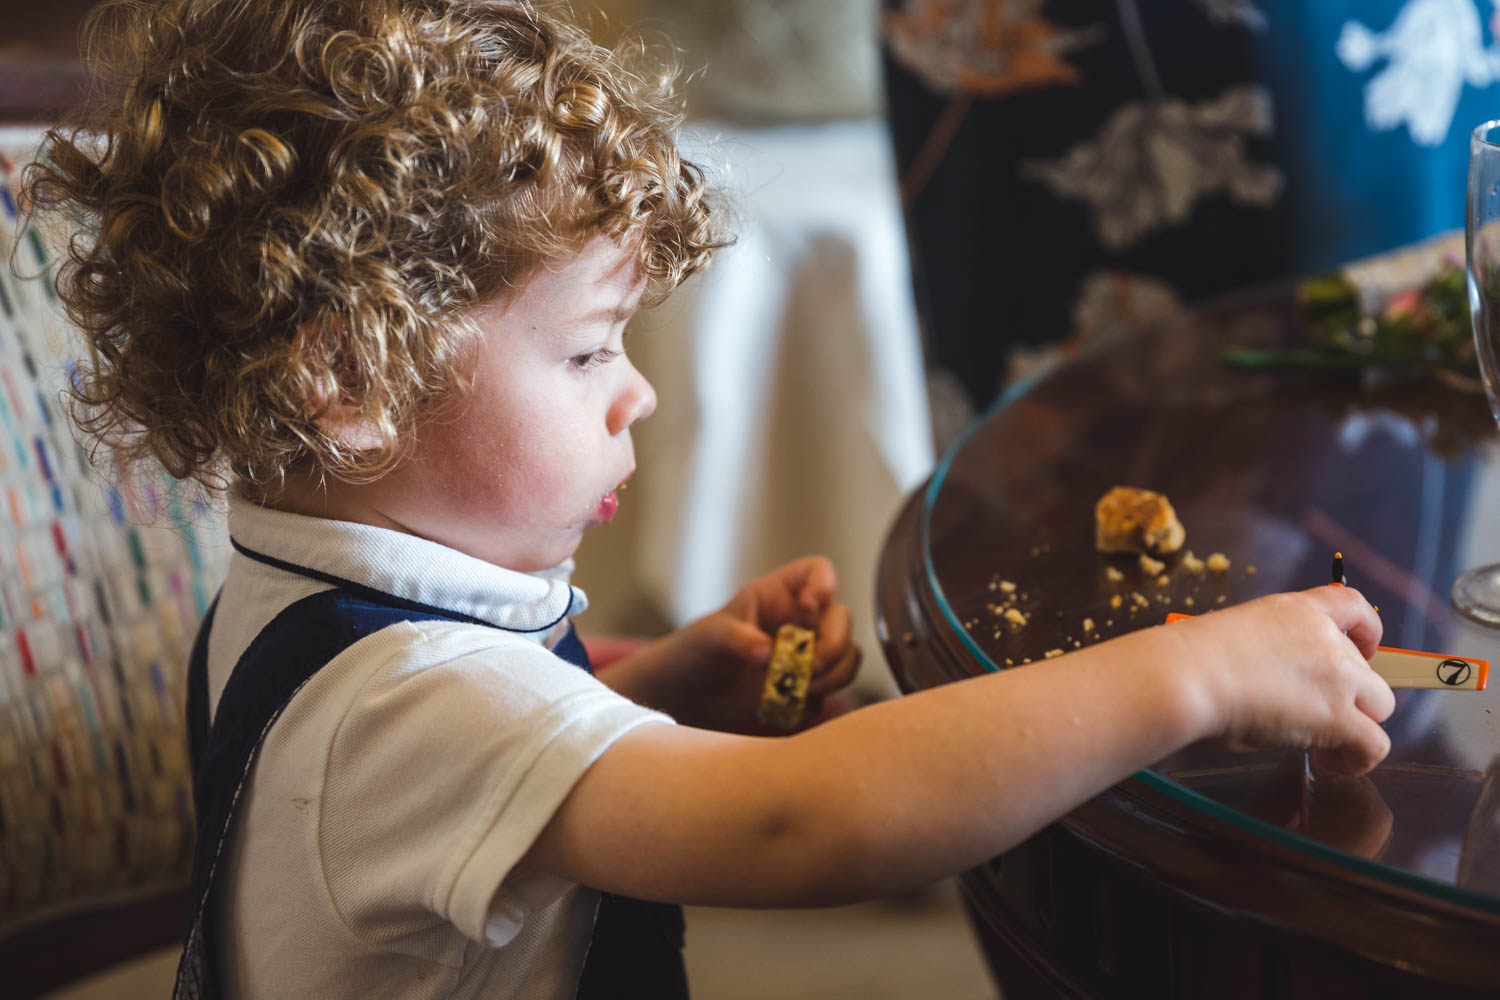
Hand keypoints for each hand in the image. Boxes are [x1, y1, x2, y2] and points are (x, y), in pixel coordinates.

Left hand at [664, 556, 860, 731]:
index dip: (823, 584)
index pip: (816, 572)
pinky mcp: (809, 685)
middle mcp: (801, 620)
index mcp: (779, 595)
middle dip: (833, 644)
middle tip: (810, 667)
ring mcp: (809, 653)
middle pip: (841, 619)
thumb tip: (766, 652)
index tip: (810, 606)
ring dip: (836, 672)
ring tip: (806, 688)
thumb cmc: (698, 651)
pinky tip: (793, 703)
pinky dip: (823, 697)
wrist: (691, 695)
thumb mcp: (710, 638)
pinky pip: (833, 689)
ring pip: (847, 655)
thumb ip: (735, 640)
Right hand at [1165, 585, 1393, 774]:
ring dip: (1357, 726)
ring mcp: (1337, 677)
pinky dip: (1357, 759)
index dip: (1366, 631)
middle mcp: (1326, 639)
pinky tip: (1331, 762)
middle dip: (1348, 695)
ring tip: (1325, 746)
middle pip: (1368, 670)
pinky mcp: (1338, 717)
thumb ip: (1271, 653)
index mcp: (1297, 611)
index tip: (1362, 649)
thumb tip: (1272, 688)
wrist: (1189, 675)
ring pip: (1379, 706)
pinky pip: (1373, 745)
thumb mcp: (1238, 635)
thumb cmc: (1193, 660)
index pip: (1354, 606)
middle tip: (1315, 714)